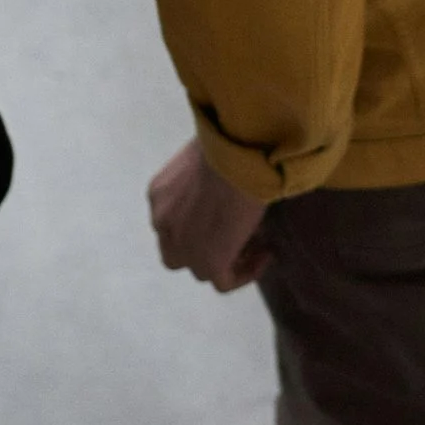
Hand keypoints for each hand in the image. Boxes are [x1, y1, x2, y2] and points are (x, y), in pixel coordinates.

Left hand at [147, 138, 270, 291]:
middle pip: (179, 251)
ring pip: (201, 269)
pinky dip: (245, 273)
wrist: (234, 157)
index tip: (226, 213)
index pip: (173, 222)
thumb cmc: (224, 141)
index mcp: (159, 195)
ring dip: (227, 259)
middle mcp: (163, 223)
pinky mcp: (208, 262)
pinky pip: (224, 282)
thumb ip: (203, 174)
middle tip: (235, 234)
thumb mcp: (204, 155)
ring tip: (256, 243)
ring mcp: (182, 247)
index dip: (198, 224)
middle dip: (204, 247)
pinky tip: (265, 255)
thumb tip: (223, 178)